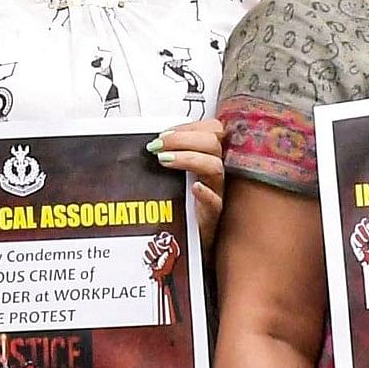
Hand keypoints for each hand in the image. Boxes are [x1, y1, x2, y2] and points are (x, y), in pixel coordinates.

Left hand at [149, 117, 225, 237]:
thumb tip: (151, 142)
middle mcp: (215, 172)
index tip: (164, 133)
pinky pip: (215, 202)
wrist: (189, 240)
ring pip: (215, 167)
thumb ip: (170, 156)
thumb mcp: (176, 176)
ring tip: (164, 160)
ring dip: (188, 158)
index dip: (189, 127)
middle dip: (183, 138)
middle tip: (158, 145)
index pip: (211, 130)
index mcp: (208, 158)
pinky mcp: (213, 215)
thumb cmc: (182, 205)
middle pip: (213, 143)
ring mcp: (217, 192)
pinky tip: (195, 188)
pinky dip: (205, 192)